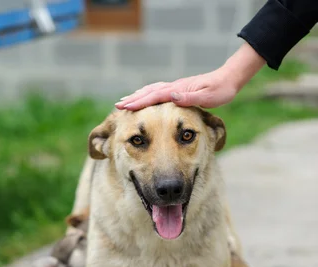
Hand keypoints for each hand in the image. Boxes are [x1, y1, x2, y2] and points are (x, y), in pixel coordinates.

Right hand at [115, 69, 237, 110]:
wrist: (228, 79)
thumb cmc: (220, 91)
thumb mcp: (207, 97)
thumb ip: (188, 98)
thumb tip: (171, 96)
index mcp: (178, 90)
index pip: (154, 96)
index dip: (138, 102)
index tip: (125, 107)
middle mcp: (174, 87)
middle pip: (149, 92)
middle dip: (133, 99)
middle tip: (118, 106)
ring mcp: (176, 88)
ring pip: (152, 91)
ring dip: (139, 96)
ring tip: (126, 102)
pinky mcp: (179, 90)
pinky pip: (159, 92)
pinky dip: (149, 94)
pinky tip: (146, 97)